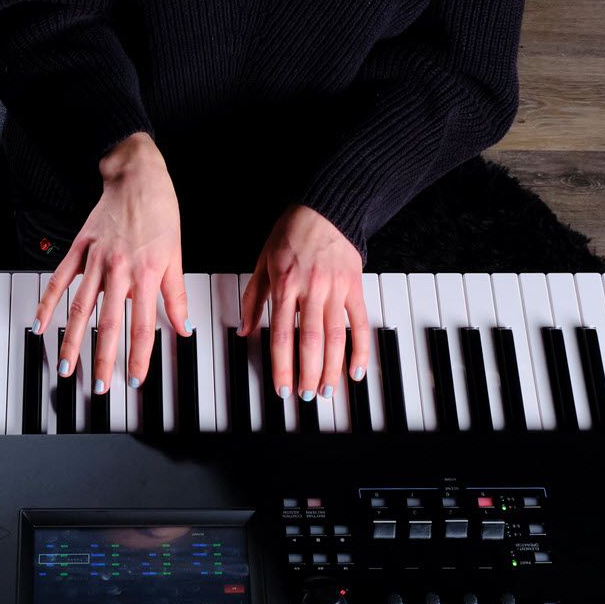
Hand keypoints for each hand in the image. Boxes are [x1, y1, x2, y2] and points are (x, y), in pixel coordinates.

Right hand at [31, 140, 192, 394]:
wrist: (137, 174)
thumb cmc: (160, 211)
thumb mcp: (176, 254)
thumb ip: (176, 294)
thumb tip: (184, 326)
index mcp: (146, 274)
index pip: (142, 326)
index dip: (139, 356)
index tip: (135, 380)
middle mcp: (119, 270)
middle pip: (109, 323)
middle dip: (102, 358)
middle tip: (97, 386)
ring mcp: (96, 259)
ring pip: (81, 307)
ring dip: (73, 340)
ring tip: (65, 367)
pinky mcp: (80, 248)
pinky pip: (61, 280)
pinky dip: (48, 303)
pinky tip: (39, 325)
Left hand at [237, 204, 370, 400]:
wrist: (326, 208)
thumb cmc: (291, 233)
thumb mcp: (263, 262)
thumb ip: (253, 298)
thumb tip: (243, 330)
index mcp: (284, 285)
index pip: (280, 334)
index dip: (281, 366)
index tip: (282, 388)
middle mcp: (311, 289)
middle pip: (310, 341)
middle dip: (308, 373)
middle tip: (306, 396)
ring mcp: (336, 289)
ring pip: (335, 336)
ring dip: (332, 368)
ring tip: (327, 391)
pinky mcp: (355, 287)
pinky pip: (360, 323)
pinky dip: (361, 349)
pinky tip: (357, 371)